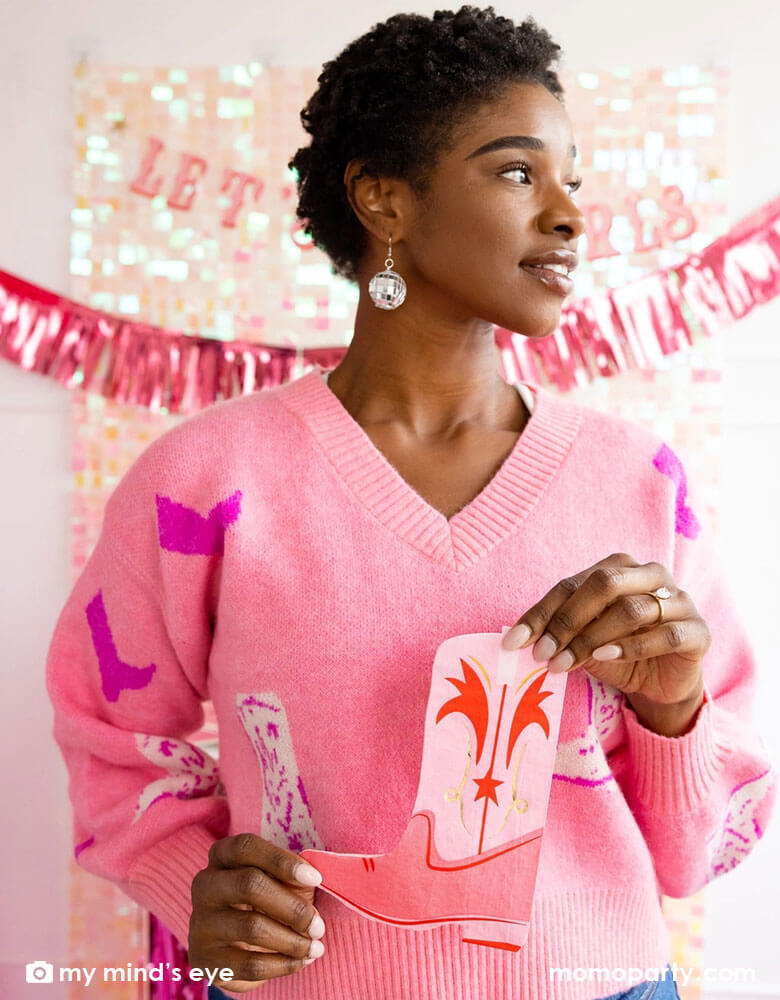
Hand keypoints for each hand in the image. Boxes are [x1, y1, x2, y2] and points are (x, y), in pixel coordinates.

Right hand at [188, 833, 325, 992]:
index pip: (246, 847)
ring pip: (251, 927)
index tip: (315, 879)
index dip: (281, 860)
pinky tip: (300, 962)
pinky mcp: (205, 959)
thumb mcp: (280, 881)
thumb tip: (312, 879)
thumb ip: (293, 876)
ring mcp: (201, 923)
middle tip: (319, 926)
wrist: (238, 948)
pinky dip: (283, 964)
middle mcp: (205, 884)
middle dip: (293, 908)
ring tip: (315, 948)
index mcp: (222, 856)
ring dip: (292, 941)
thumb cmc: (266, 901)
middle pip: (249, 884)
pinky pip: (249, 964)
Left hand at [502, 553, 710, 730]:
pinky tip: (606, 658)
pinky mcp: (699, 630)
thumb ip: (559, 633)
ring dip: (592, 639)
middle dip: (567, 621)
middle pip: (604, 584)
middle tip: (542, 654)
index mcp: (618, 568)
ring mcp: (680, 600)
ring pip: (632, 609)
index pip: (571, 584)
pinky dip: (632, 646)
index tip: (514, 641)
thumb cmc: (617, 653)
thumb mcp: (583, 642)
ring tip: (565, 663)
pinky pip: (666, 633)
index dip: (540, 613)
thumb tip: (516, 638)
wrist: (661, 683)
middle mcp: (651, 575)